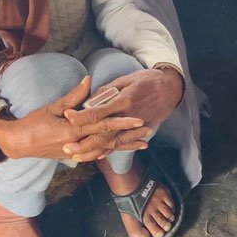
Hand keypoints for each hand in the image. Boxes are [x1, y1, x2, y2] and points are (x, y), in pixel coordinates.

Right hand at [0, 75, 148, 161]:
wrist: (18, 143)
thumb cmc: (33, 123)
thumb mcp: (52, 107)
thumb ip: (73, 96)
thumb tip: (89, 80)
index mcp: (73, 130)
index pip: (103, 124)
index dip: (122, 122)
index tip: (138, 118)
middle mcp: (78, 144)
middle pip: (109, 138)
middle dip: (129, 135)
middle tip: (148, 129)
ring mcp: (77, 152)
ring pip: (106, 149)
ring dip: (125, 145)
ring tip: (143, 142)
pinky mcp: (75, 155)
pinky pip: (97, 153)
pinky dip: (111, 151)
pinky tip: (122, 148)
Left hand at [61, 68, 182, 156]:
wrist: (171, 89)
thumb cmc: (147, 80)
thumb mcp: (125, 80)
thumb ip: (107, 91)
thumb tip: (90, 101)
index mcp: (123, 101)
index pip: (98, 111)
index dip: (82, 115)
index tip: (67, 116)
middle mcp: (128, 117)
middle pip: (102, 134)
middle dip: (83, 142)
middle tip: (66, 147)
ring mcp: (134, 127)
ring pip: (111, 143)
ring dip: (93, 151)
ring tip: (77, 156)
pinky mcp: (139, 132)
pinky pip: (122, 144)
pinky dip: (109, 151)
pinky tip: (97, 156)